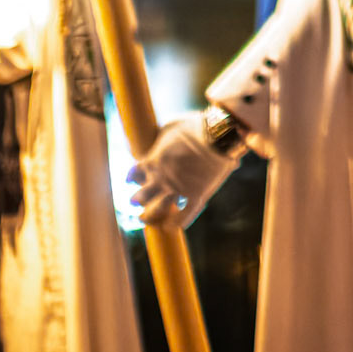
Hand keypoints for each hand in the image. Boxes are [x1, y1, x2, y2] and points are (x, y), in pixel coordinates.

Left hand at [127, 112, 238, 229]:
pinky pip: (184, 216)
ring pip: (157, 210)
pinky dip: (177, 223)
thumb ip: (161, 135)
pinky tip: (172, 226)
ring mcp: (177, 190)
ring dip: (150, 215)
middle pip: (141, 196)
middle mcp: (161, 179)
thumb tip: (158, 135)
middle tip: (136, 201)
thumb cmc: (195, 125)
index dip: (132, 177)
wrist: (220, 135)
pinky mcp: (196, 196)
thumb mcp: (172, 125)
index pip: (134, 174)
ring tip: (146, 218)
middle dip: (137, 199)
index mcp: (153, 161)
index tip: (132, 180)